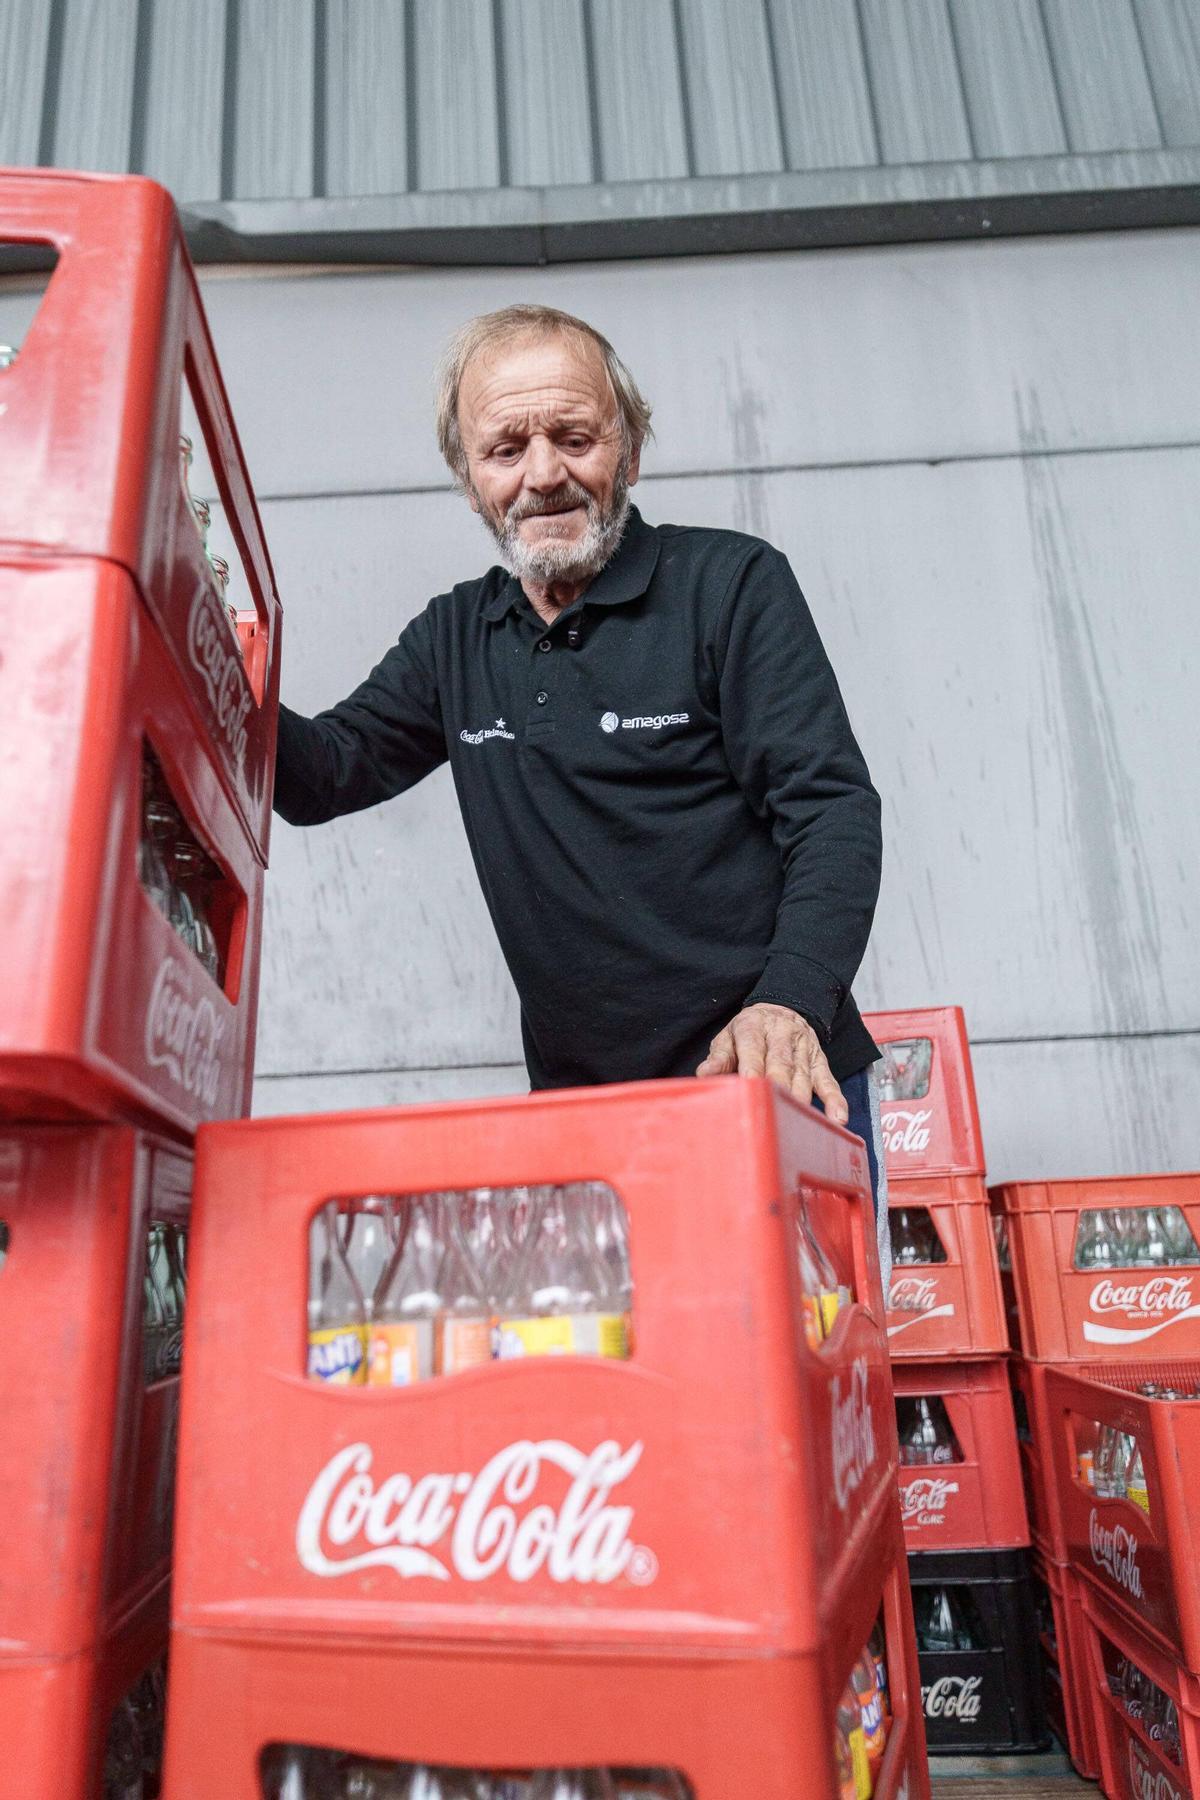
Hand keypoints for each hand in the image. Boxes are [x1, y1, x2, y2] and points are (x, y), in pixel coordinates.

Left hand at [696, 1002, 847, 1122]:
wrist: (782, 1008)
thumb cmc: (748, 1032)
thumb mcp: (728, 1037)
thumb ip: (719, 1058)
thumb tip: (705, 1075)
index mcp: (753, 1027)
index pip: (753, 1048)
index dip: (753, 1070)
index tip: (751, 1090)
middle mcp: (781, 1035)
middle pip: (781, 1064)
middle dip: (778, 1089)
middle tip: (773, 1114)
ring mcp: (803, 1049)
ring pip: (803, 1076)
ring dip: (801, 1101)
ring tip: (799, 1126)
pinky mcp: (819, 1061)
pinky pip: (828, 1081)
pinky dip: (834, 1100)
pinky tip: (838, 1119)